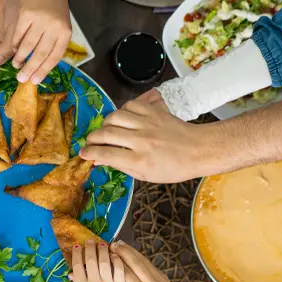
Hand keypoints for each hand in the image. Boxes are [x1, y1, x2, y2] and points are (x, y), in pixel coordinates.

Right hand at [9, 0, 70, 84]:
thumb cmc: (54, 6)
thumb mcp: (59, 24)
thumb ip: (52, 43)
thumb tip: (40, 65)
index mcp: (65, 33)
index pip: (54, 57)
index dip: (43, 71)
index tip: (34, 81)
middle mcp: (54, 28)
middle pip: (40, 54)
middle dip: (30, 69)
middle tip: (21, 79)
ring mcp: (40, 21)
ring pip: (28, 46)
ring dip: (20, 58)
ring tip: (15, 65)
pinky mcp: (26, 14)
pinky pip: (19, 35)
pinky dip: (15, 44)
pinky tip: (14, 49)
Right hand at [71, 241, 126, 281]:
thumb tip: (71, 271)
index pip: (77, 265)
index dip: (77, 253)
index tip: (77, 246)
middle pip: (90, 260)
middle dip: (90, 248)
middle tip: (90, 241)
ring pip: (105, 261)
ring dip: (103, 250)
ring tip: (102, 245)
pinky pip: (119, 268)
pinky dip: (116, 260)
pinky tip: (114, 255)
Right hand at [80, 95, 218, 183]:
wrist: (198, 150)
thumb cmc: (172, 168)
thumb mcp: (145, 176)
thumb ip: (121, 166)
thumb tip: (99, 160)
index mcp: (140, 161)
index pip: (105, 154)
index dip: (89, 154)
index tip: (83, 154)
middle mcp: (141, 140)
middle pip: (106, 134)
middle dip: (92, 138)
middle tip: (90, 142)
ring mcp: (148, 123)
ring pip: (114, 117)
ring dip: (105, 124)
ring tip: (106, 131)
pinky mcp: (154, 111)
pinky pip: (129, 105)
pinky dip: (121, 112)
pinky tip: (122, 120)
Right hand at [111, 241, 184, 281]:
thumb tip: (108, 273)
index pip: (127, 275)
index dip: (116, 263)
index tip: (106, 256)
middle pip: (136, 264)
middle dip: (123, 252)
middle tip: (111, 245)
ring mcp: (161, 280)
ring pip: (143, 261)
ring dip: (130, 251)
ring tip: (118, 244)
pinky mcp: (164, 276)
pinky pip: (148, 264)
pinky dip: (138, 256)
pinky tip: (129, 252)